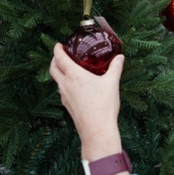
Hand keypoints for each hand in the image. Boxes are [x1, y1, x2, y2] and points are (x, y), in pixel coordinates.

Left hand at [49, 43, 124, 159]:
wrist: (97, 129)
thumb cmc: (103, 105)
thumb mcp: (112, 83)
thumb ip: (115, 68)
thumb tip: (120, 57)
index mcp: (74, 75)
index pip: (59, 58)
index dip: (57, 49)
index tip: (59, 45)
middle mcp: (65, 85)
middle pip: (53, 69)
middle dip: (54, 60)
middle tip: (60, 55)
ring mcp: (64, 96)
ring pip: (56, 80)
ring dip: (59, 72)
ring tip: (69, 70)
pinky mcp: (68, 106)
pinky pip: (62, 91)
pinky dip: (64, 84)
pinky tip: (76, 87)